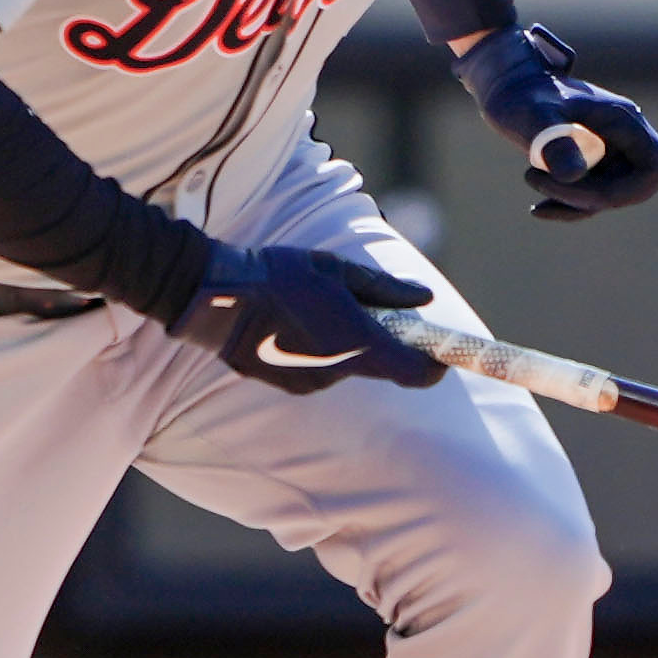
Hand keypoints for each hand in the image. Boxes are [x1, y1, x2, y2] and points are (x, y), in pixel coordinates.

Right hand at [175, 245, 447, 393]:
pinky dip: (320, 352)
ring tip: (320, 308)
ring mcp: (312, 382)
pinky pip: (320, 370)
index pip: (416, 373)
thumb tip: (424, 299)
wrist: (218, 297)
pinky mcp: (289, 385)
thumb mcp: (338, 271)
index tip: (439, 350)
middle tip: (372, 308)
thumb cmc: (282, 276)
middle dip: (385, 342)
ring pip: (348, 366)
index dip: (435, 365)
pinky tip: (297, 324)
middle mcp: (339, 371)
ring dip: (347, 344)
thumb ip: (385, 290)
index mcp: (359, 342)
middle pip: (382, 367)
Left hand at [453, 25, 657, 220]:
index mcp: (624, 120)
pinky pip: (593, 195)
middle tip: (544, 181)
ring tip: (531, 177)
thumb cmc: (522, 94)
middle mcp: (624, 136)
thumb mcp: (535, 116)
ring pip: (610, 195)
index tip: (581, 189)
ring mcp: (611, 151)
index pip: (657, 166)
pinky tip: (539, 207)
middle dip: (592, 198)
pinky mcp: (593, 162)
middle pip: (633, 187)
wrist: (507, 84)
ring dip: (574, 202)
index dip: (628, 191)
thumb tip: (573, 175)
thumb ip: (554, 142)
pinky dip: (570, 205)